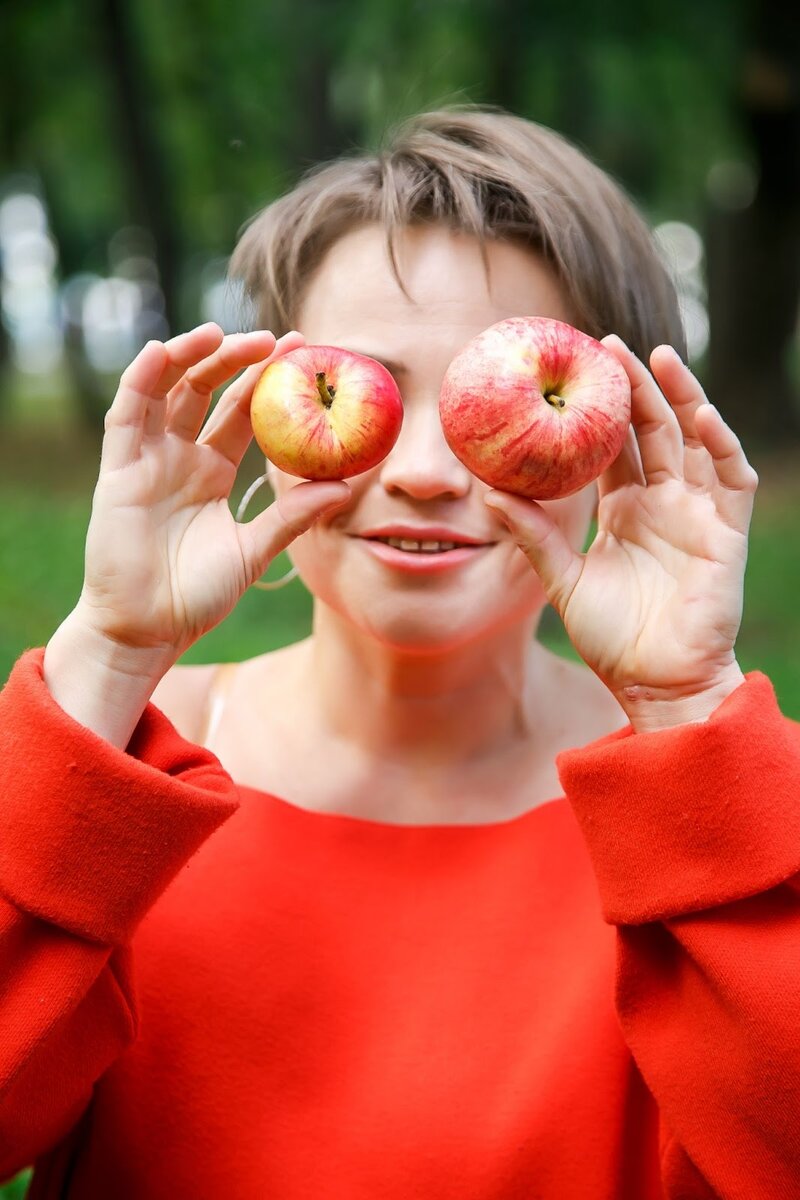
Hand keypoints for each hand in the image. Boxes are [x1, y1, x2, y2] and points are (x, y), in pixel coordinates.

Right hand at [73, 323, 349, 672]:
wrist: (148, 629)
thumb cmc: (198, 595)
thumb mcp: (255, 549)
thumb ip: (293, 515)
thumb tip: (346, 486)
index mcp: (213, 470)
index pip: (243, 411)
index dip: (268, 380)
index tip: (304, 351)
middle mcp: (180, 456)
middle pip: (207, 390)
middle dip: (237, 359)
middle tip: (275, 338)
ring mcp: (148, 459)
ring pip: (167, 390)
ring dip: (191, 356)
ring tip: (222, 334)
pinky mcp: (119, 470)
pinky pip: (127, 415)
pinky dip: (142, 379)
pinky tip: (164, 351)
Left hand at [484, 340, 758, 730]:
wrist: (655, 684)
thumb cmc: (611, 637)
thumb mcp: (561, 580)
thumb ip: (531, 535)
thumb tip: (488, 492)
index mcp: (624, 508)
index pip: (614, 444)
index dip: (599, 407)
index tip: (573, 368)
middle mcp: (662, 502)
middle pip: (651, 429)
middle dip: (634, 385)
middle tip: (607, 343)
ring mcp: (696, 513)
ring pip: (693, 440)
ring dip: (681, 397)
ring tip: (657, 356)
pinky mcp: (725, 533)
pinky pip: (730, 479)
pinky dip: (720, 445)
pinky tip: (701, 416)